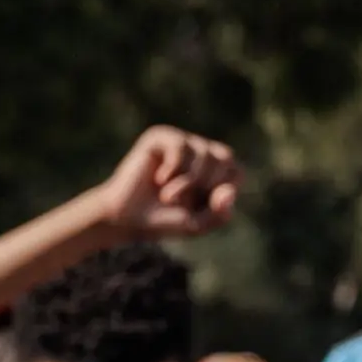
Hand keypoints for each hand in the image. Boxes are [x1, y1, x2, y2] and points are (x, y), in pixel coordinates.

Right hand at [92, 127, 242, 243]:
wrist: (125, 219)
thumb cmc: (161, 221)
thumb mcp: (196, 225)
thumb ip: (219, 214)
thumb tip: (229, 192)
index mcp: (212, 170)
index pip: (236, 172)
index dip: (222, 190)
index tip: (202, 205)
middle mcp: (199, 150)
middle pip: (225, 157)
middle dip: (206, 183)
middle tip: (181, 200)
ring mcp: (180, 141)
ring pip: (204, 152)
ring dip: (187, 181)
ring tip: (166, 195)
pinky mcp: (160, 136)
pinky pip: (181, 146)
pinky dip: (173, 168)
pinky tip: (159, 179)